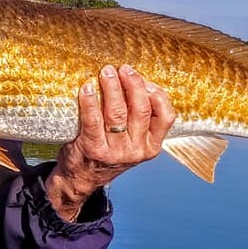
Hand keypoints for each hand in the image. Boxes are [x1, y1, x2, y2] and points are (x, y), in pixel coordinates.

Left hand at [45, 64, 175, 220]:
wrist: (81, 179)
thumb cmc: (108, 150)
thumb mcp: (132, 140)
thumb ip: (139, 118)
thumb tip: (136, 80)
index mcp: (151, 146)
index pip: (166, 116)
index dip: (156, 93)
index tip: (144, 78)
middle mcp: (136, 150)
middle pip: (140, 109)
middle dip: (133, 84)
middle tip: (123, 69)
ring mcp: (115, 151)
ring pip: (117, 112)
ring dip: (112, 87)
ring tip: (106, 72)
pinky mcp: (93, 149)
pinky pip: (93, 120)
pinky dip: (90, 101)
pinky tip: (87, 88)